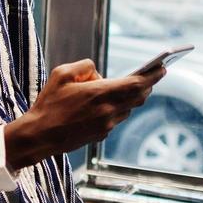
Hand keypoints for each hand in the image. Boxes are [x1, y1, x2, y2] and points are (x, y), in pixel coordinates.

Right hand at [4, 59, 164, 171]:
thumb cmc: (49, 103)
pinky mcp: (101, 134)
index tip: (162, 68)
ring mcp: (106, 125)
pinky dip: (117, 108)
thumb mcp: (61, 74)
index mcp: (100, 93)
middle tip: (153, 75)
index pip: (136, 84)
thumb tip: (97, 72)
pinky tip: (108, 103)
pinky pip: (116, 118)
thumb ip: (84, 66)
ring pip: (127, 108)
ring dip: (131, 97)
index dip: (152, 76)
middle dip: (147, 85)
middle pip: (138, 97)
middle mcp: (108, 111)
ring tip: (131, 87)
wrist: (39, 136)